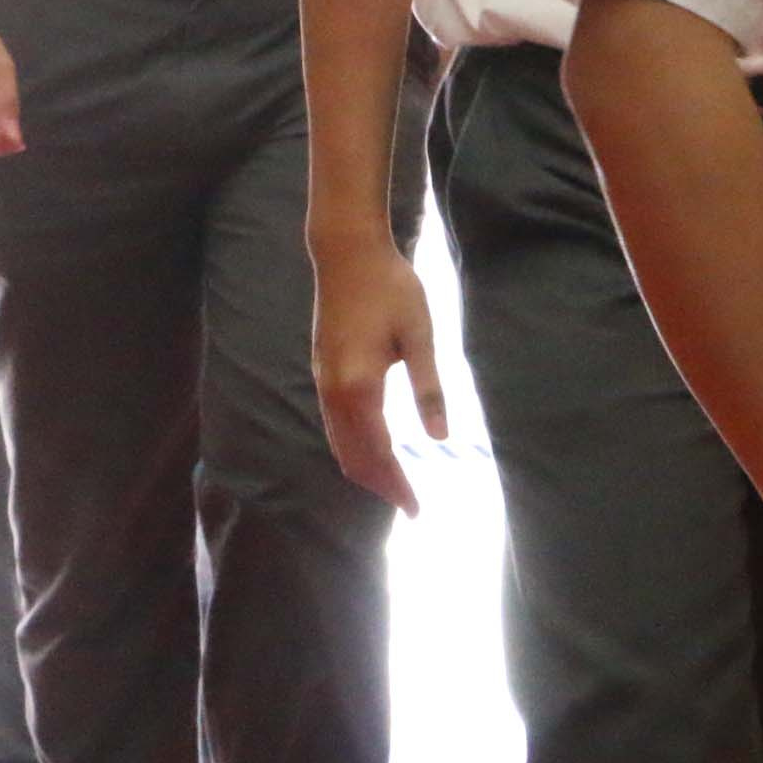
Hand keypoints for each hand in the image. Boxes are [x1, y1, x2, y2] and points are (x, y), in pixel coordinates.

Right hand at [312, 237, 446, 512]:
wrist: (347, 253)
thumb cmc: (391, 287)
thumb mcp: (420, 335)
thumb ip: (429, 387)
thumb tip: (440, 436)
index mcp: (360, 386)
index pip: (378, 452)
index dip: (396, 484)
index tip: (415, 509)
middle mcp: (334, 391)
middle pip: (352, 456)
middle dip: (380, 485)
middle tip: (410, 506)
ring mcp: (323, 381)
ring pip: (338, 442)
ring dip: (364, 468)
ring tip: (393, 484)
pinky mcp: (322, 370)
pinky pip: (334, 424)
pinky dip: (352, 446)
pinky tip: (373, 447)